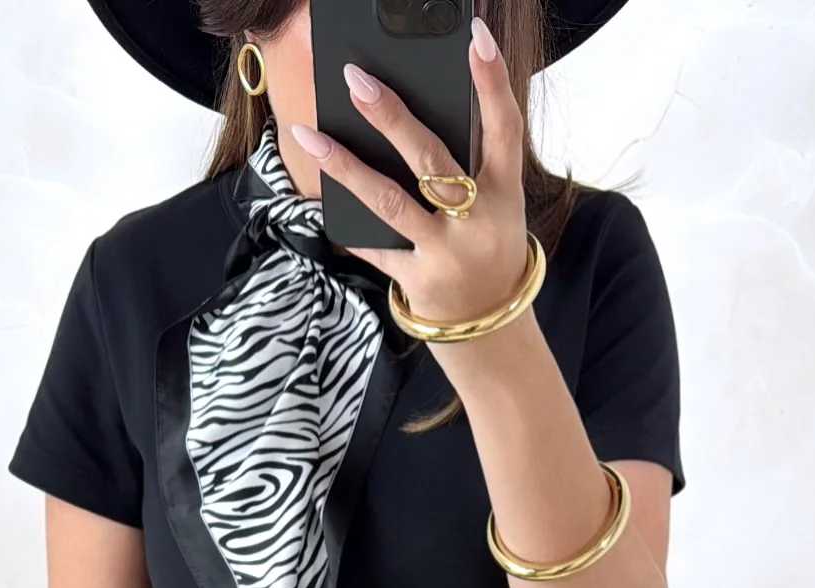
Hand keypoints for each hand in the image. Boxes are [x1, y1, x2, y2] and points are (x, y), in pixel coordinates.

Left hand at [290, 16, 527, 329]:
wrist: (488, 323)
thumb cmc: (486, 245)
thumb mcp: (495, 204)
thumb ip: (468, 163)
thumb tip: (408, 114)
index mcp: (504, 192)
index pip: (504, 128)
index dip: (492, 82)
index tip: (476, 37)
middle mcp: (478, 221)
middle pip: (431, 160)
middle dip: (392, 117)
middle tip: (356, 78)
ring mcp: (446, 253)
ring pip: (390, 202)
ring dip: (346, 166)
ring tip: (311, 134)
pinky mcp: (418, 280)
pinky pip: (375, 247)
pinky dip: (347, 225)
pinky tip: (317, 197)